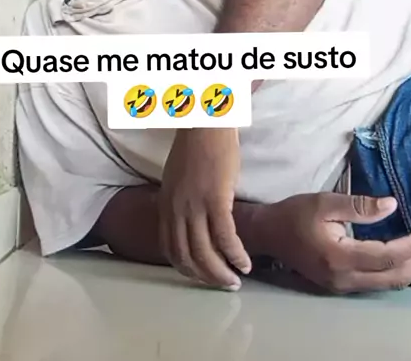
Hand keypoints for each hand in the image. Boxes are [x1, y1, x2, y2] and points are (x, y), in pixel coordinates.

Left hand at [159, 128, 251, 289]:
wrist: (205, 125)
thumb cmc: (195, 146)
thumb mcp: (176, 178)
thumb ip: (178, 201)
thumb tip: (188, 221)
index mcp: (165, 204)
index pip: (170, 248)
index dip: (186, 268)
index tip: (201, 275)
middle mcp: (176, 210)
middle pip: (187, 256)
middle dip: (204, 276)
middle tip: (222, 284)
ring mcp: (195, 206)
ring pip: (205, 252)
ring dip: (221, 272)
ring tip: (235, 279)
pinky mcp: (216, 200)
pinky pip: (226, 237)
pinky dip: (235, 254)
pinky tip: (245, 261)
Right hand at [265, 193, 410, 293]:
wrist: (268, 234)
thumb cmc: (294, 214)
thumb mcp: (324, 203)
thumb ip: (358, 205)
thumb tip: (392, 205)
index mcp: (339, 258)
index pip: (386, 257)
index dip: (410, 245)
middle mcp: (344, 279)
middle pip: (392, 277)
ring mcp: (342, 286)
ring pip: (386, 284)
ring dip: (407, 268)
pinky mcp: (341, 286)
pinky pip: (375, 282)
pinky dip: (393, 271)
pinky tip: (401, 258)